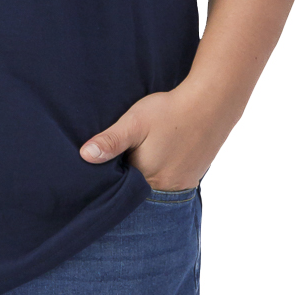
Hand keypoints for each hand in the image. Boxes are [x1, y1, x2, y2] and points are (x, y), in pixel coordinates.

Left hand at [78, 84, 228, 190]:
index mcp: (146, 177)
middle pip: (138, 189)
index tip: (104, 165)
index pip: (120, 188)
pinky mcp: (194, 177)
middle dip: (128, 178)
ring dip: (146, 176)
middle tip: (123, 157)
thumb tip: (85, 156)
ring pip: (154, 187)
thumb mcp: (134, 122)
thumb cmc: (169, 112)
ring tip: (142, 156)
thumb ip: (111, 141)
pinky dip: (162, 174)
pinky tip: (160, 156)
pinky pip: (171, 183)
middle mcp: (165, 188)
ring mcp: (182, 185)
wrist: (211, 105)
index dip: (111, 177)